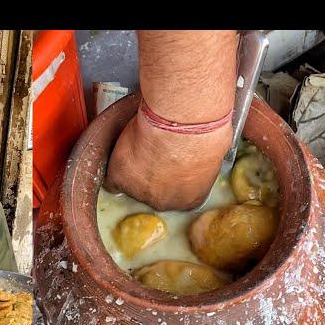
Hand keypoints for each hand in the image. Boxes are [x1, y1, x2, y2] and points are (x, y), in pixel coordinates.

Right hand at [104, 108, 231, 210]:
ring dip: (134, 170)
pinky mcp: (120, 180)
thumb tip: (194, 159)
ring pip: (131, 186)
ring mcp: (140, 193)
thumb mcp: (212, 156)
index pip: (176, 197)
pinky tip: (125, 151)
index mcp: (190, 199)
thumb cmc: (203, 133)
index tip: (170, 166)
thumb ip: (198, 168)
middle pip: (153, 194)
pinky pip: (112, 179)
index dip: (172, 179)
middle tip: (155, 153)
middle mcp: (165, 202)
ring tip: (142, 146)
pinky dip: (116, 167)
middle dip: (152, 176)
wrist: (180, 121)